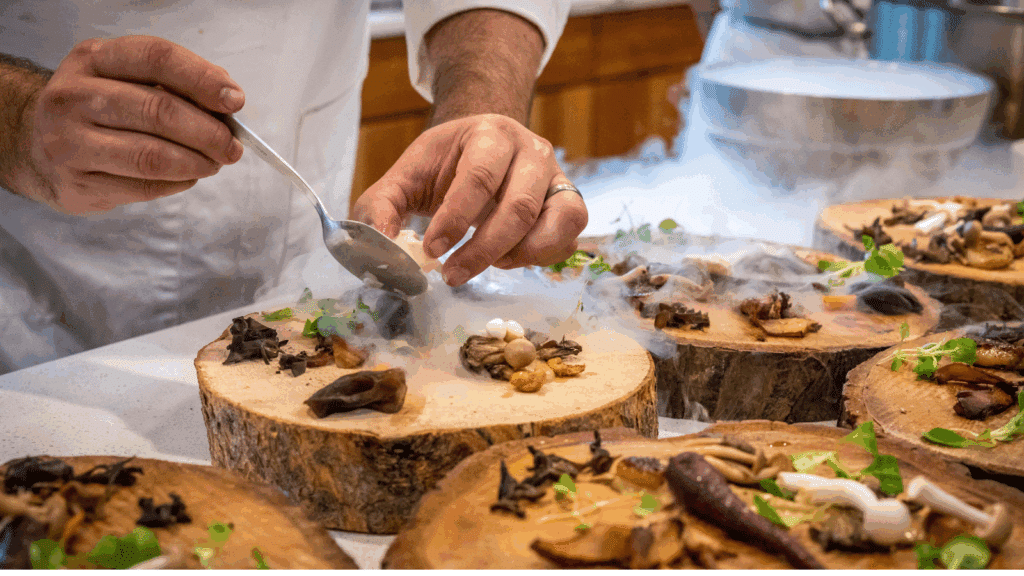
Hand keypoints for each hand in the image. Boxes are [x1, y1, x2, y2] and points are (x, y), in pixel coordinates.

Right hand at [23, 36, 244, 213]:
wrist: (35, 145)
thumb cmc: (97, 109)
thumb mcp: (124, 79)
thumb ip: (173, 84)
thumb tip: (227, 100)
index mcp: (93, 59)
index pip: (156, 58)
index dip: (202, 79)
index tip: (235, 101)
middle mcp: (74, 96)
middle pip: (159, 111)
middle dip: (208, 132)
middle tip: (232, 146)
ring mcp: (69, 142)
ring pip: (151, 156)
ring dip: (197, 162)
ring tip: (214, 163)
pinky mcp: (77, 184)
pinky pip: (143, 186)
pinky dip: (178, 183)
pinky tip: (188, 176)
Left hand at [352, 114, 587, 285]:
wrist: (484, 147)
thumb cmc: (445, 164)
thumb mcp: (406, 176)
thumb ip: (382, 206)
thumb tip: (379, 244)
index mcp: (490, 134)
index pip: (479, 177)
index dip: (455, 219)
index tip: (431, 250)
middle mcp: (532, 151)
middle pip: (519, 206)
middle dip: (484, 249)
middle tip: (452, 275)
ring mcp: (557, 177)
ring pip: (557, 221)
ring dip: (520, 255)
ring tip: (488, 265)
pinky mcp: (569, 204)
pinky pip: (569, 238)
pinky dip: (541, 257)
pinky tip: (508, 259)